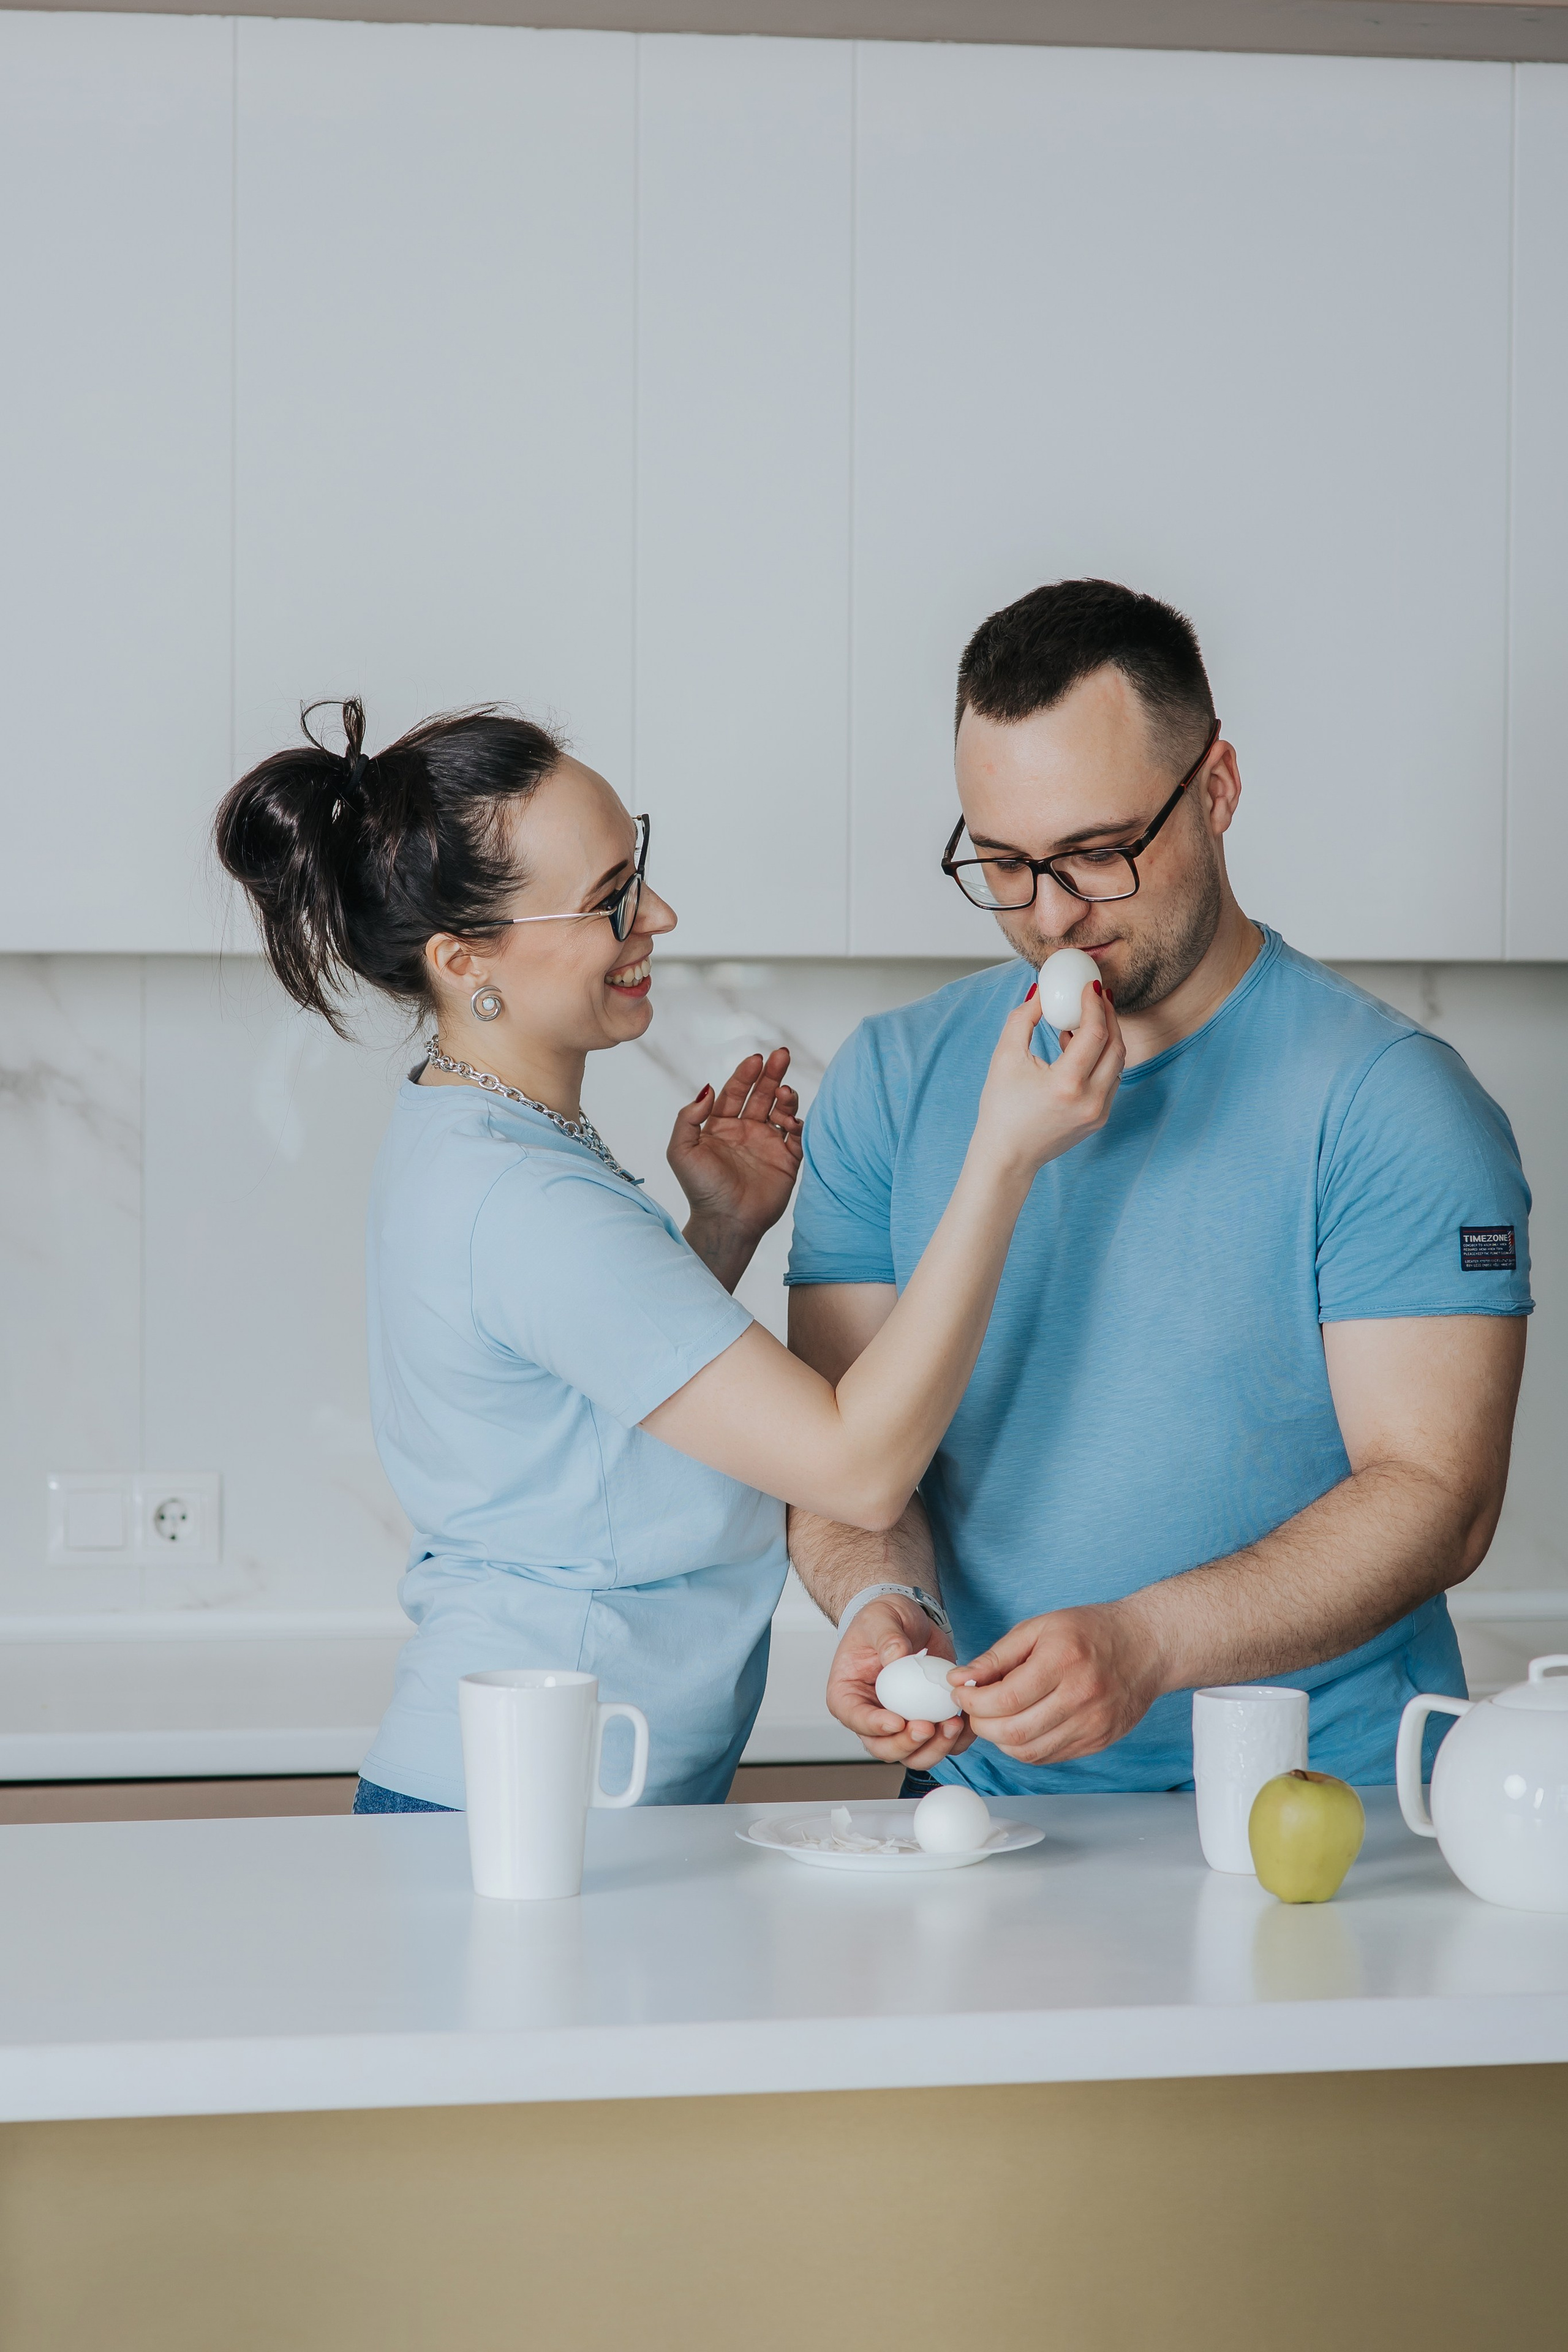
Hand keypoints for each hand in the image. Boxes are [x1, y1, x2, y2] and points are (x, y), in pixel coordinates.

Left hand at [668, 1048, 802, 1244]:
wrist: (726, 1222)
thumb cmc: (701, 1189)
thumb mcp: (681, 1150)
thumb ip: (688, 1117)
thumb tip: (708, 1088)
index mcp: (721, 1126)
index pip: (735, 1092)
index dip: (746, 1074)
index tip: (756, 1059)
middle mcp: (746, 1131)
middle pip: (762, 1094)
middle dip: (772, 1073)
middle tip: (782, 1054)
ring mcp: (768, 1144)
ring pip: (782, 1110)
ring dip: (786, 1097)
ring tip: (785, 1092)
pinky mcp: (787, 1160)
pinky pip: (798, 1135)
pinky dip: (798, 1122)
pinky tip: (790, 1119)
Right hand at [825, 1596, 975, 1770]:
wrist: (910, 1622)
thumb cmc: (884, 1620)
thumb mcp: (880, 1618)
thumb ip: (886, 1637)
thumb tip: (896, 1656)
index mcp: (848, 1694)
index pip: (854, 1717)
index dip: (874, 1726)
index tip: (897, 1721)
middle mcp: (870, 1715)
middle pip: (882, 1747)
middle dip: (907, 1744)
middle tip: (928, 1727)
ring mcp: (898, 1723)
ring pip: (912, 1754)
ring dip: (934, 1747)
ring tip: (953, 1724)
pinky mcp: (925, 1721)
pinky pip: (939, 1743)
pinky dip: (955, 1740)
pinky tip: (966, 1722)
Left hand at [954, 1599, 1163, 1766]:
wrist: (1146, 1646)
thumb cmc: (1090, 1631)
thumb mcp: (1039, 1628)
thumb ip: (997, 1656)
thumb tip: (960, 1679)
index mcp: (1063, 1662)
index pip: (1005, 1699)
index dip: (973, 1701)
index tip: (962, 1692)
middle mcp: (1081, 1697)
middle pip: (1014, 1731)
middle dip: (981, 1724)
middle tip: (974, 1707)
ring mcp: (1092, 1724)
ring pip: (1029, 1751)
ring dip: (1000, 1739)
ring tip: (995, 1717)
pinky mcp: (1098, 1741)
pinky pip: (1048, 1756)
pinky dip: (1025, 1746)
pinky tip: (1021, 1725)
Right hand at [972, 979, 1122, 1180]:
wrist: (1008, 1155)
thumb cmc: (1001, 1108)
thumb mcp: (1005, 1057)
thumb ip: (1024, 1017)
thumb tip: (1042, 990)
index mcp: (1066, 1084)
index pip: (1095, 1032)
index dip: (1095, 1003)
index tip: (1090, 985)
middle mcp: (1090, 1100)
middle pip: (1116, 1045)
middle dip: (1108, 1014)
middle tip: (1097, 995)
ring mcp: (1099, 1112)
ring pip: (1118, 1062)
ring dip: (1106, 1035)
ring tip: (1084, 1019)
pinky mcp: (1100, 1118)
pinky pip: (1111, 1078)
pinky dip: (1101, 1058)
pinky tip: (1079, 1047)